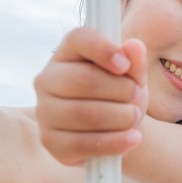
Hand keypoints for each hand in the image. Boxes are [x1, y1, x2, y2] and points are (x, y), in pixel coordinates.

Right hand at [34, 27, 148, 164]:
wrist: (117, 130)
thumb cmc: (121, 94)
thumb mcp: (133, 76)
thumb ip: (135, 62)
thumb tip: (134, 46)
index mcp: (66, 54)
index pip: (78, 38)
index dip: (103, 49)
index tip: (125, 65)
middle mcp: (47, 80)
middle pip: (84, 79)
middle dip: (121, 90)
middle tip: (137, 97)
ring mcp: (44, 112)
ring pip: (86, 114)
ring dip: (121, 117)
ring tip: (134, 117)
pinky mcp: (50, 142)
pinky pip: (83, 143)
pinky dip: (115, 142)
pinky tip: (133, 138)